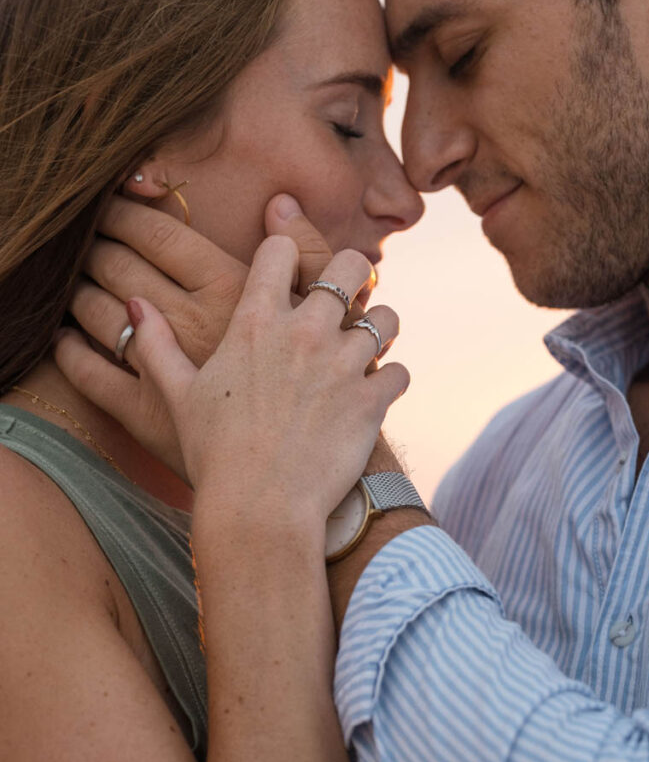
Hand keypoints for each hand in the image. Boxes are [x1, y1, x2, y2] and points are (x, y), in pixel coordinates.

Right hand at [126, 237, 408, 517]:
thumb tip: (136, 306)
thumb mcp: (177, 396)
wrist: (259, 509)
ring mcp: (342, 364)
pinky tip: (373, 393)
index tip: (289, 270)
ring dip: (379, 328)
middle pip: (351, 265)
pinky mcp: (371, 400)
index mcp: (255, 322)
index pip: (280, 251)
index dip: (286, 252)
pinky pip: (399, 372)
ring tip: (367, 345)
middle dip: (354, 271)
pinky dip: (390, 381)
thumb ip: (156, 345)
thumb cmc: (213, 454)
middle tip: (349, 291)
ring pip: (387, 317)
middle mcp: (305, 331)